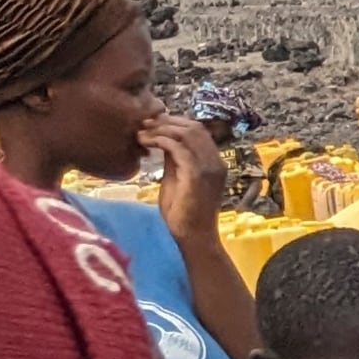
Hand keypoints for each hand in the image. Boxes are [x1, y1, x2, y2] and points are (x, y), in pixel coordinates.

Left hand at [140, 113, 227, 242]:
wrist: (193, 236)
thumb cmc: (183, 213)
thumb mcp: (177, 179)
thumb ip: (174, 160)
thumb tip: (162, 141)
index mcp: (214, 162)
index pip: (198, 131)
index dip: (174, 122)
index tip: (152, 124)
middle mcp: (216, 161)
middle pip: (194, 127)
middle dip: (167, 121)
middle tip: (144, 124)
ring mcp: (209, 167)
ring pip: (187, 133)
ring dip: (161, 128)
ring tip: (142, 132)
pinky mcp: (197, 174)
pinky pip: (178, 147)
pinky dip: (160, 140)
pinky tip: (146, 142)